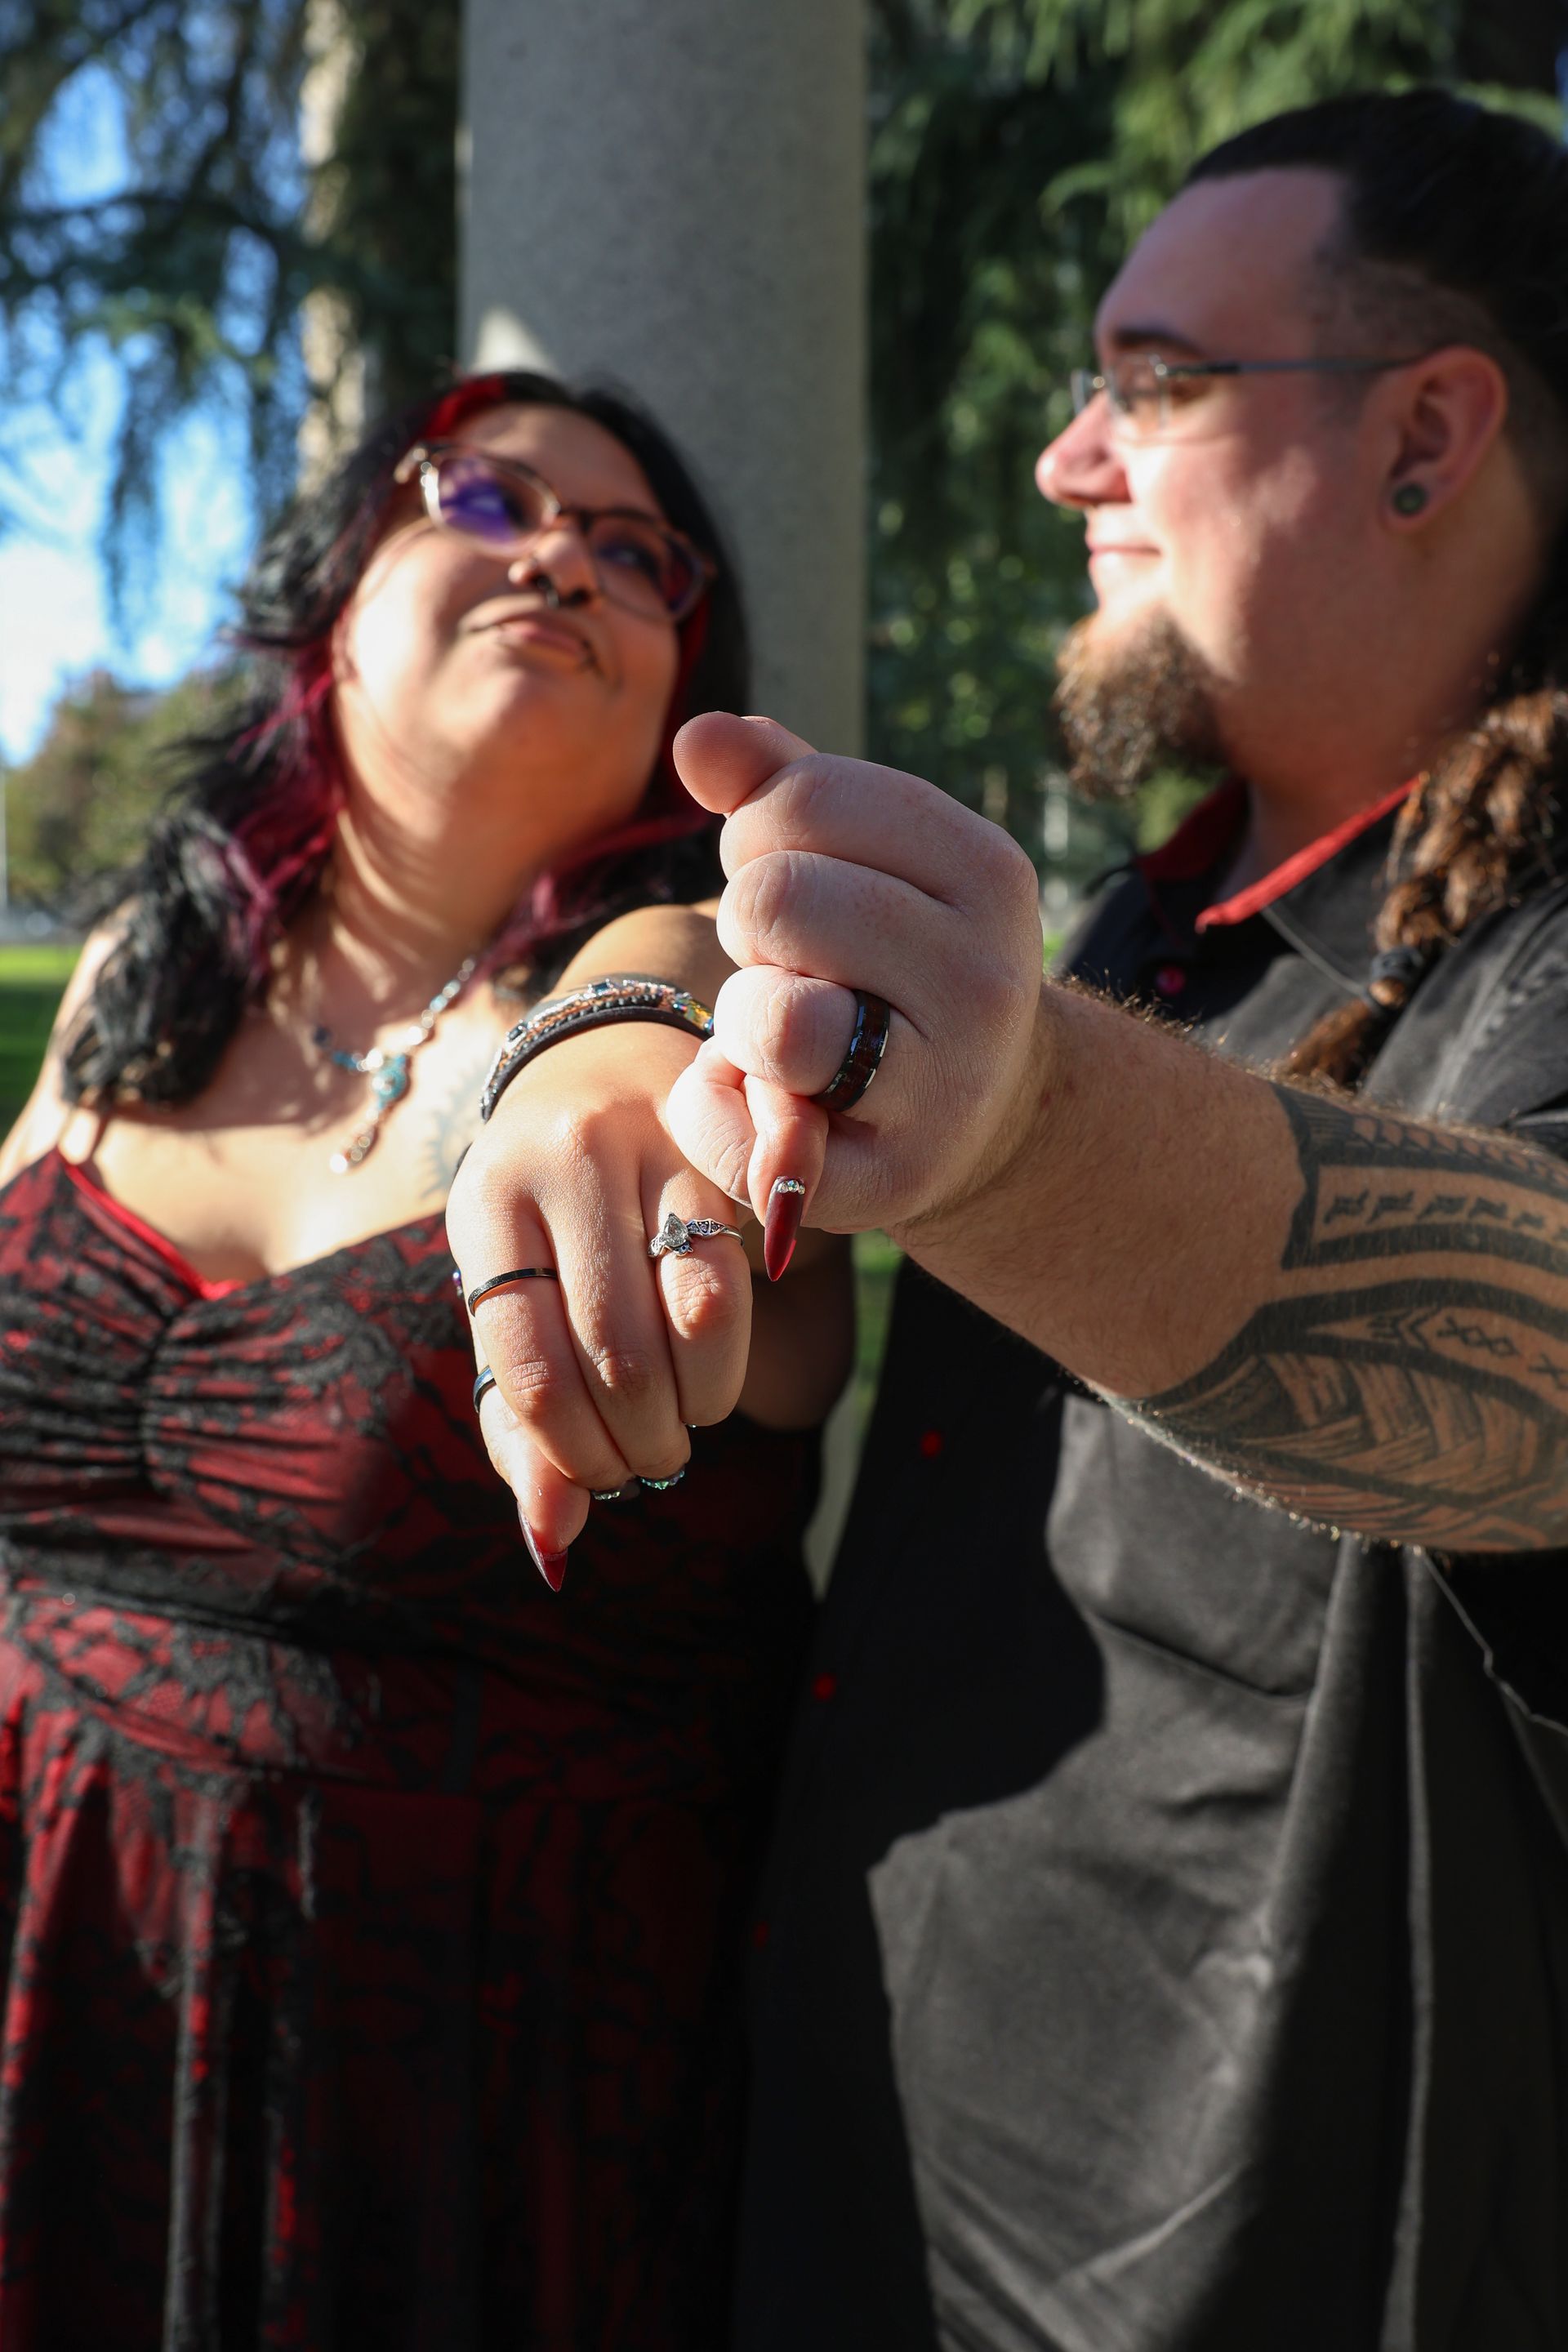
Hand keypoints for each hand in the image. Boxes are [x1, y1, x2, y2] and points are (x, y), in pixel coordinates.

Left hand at [445, 1023, 751, 1574]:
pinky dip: (726, 1361)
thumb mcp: (508, 1295)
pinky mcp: (721, 1157)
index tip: (595, 1483)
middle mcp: (560, 1164)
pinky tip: (711, 1377)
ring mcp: (646, 1148)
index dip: (567, 1450)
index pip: (525, 1359)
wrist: (603, 1065)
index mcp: (485, 1205)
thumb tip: (554, 1542)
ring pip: (686, 1321)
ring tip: (680, 1428)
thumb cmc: (545, 1219)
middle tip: (646, 1465)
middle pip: (611, 1352)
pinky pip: (736, 1284)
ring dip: (691, 1410)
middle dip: (636, 1442)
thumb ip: (520, 1419)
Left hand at [665, 713, 1046, 1238]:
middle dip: (746, 926)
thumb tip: (697, 735)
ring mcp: (946, 1089)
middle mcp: (985, 978)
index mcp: (986, 870)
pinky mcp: (890, 1183)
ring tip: (780, 1030)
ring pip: (772, 1021)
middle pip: (774, 902)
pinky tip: (751, 1098)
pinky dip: (712, 1111)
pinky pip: (744, 1136)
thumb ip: (778, 784)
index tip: (789, 872)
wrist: (977, 1109)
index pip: (804, 800)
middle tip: (785, 960)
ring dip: (738, 1020)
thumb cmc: (893, 961)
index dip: (756, 834)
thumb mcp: (860, 858)